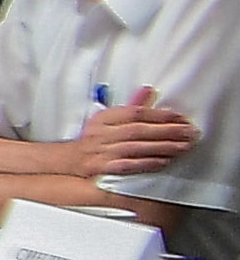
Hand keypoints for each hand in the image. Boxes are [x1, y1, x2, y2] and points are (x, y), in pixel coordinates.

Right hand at [78, 96, 202, 175]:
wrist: (69, 160)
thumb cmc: (95, 139)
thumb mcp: (108, 120)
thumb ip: (130, 107)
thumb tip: (149, 90)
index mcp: (103, 118)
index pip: (134, 113)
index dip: (160, 114)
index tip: (181, 117)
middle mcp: (100, 133)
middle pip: (137, 130)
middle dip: (167, 131)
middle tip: (190, 133)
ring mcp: (99, 152)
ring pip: (135, 147)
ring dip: (162, 147)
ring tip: (184, 147)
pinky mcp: (100, 168)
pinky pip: (127, 165)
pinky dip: (147, 163)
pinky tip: (164, 161)